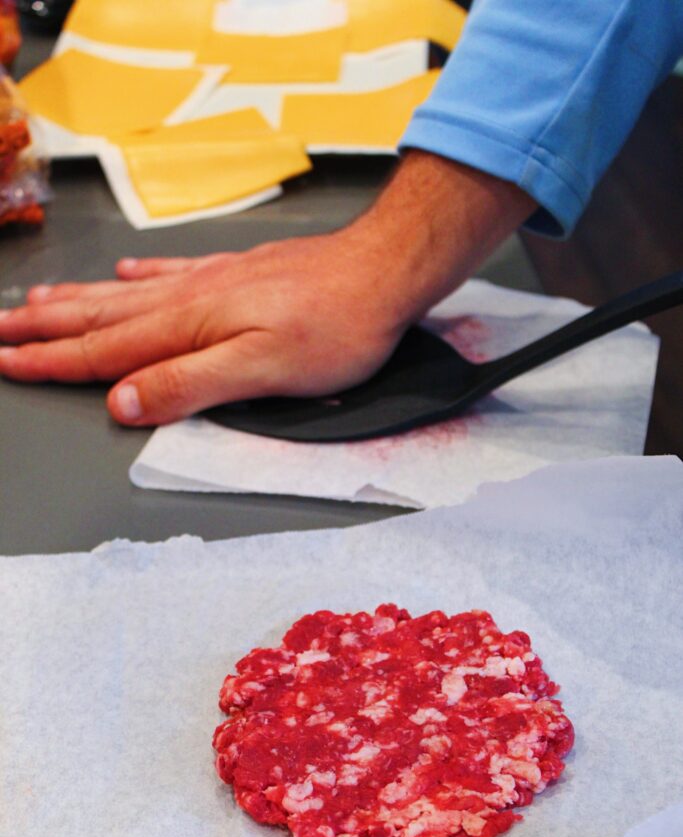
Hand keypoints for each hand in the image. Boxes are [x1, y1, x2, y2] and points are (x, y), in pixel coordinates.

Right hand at [0, 229, 407, 424]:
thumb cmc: (337, 325)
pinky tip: (124, 276)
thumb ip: (192, 384)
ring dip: (77, 302)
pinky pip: (170, 275)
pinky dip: (138, 278)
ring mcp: (211, 282)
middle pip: (101, 318)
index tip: (8, 364)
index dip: (52, 362)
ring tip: (36, 305)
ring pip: (125, 295)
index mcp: (190, 326)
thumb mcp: (264, 369)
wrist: (384, 270)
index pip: (104, 351)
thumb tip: (125, 400)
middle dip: (44, 328)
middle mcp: (191, 299)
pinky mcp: (236, 274)